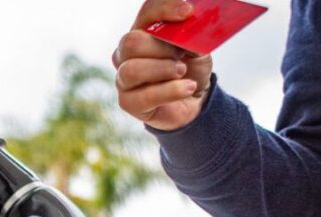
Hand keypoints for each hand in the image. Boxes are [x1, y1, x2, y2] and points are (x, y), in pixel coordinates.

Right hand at [113, 0, 212, 130]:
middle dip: (162, 47)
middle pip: (131, 42)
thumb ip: (188, 32)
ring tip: (183, 72)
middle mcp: (125, 53)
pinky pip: (144, 96)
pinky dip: (171, 91)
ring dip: (163, 70)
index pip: (146, 12)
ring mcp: (123, 78)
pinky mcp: (128, 102)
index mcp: (141, 32)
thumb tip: (186, 21)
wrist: (196, 97)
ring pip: (131, 70)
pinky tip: (188, 87)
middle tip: (181, 54)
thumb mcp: (197, 45)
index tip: (188, 12)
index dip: (165, 10)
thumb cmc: (191, 67)